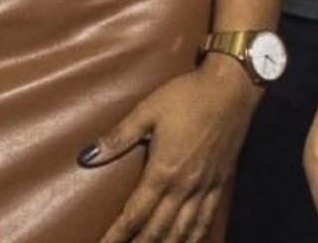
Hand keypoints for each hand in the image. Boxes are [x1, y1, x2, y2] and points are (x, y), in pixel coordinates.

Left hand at [87, 57, 260, 242]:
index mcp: (162, 171)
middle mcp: (183, 187)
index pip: (134, 215)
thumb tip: (86, 156)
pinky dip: (194, 237)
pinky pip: (206, 219)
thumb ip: (118, 137)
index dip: (116, 236)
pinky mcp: (219, 183)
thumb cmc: (186, 96)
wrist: (231, 89)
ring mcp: (204, 188)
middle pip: (157, 230)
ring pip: (182, 231)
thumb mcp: (148, 110)